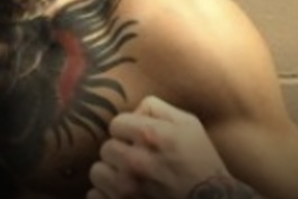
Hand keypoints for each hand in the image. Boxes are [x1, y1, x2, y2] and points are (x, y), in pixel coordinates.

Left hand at [87, 96, 241, 198]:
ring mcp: (126, 189)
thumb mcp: (189, 125)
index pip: (115, 124)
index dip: (128, 132)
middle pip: (106, 148)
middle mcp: (135, 162)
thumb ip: (156, 108)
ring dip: (112, 175)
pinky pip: (95, 196)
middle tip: (140, 163)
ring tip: (132, 179)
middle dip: (121, 154)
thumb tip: (133, 110)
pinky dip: (107, 196)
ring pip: (98, 172)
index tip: (141, 142)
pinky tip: (127, 195)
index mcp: (151, 136)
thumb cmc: (202, 163)